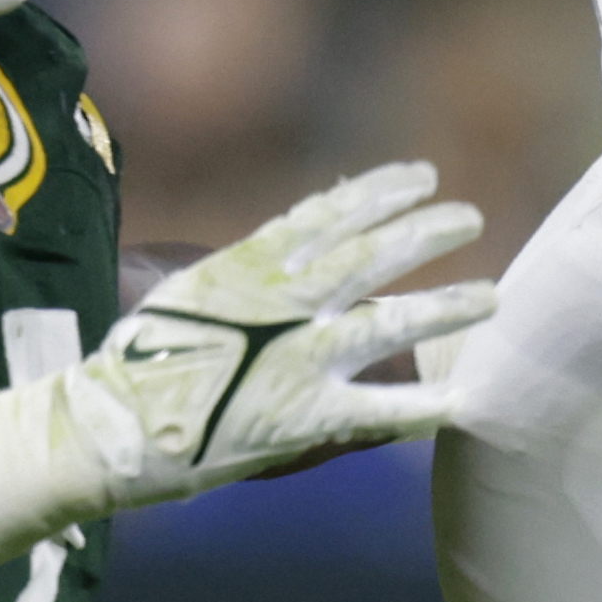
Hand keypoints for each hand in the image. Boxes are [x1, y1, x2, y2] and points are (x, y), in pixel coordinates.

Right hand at [0, 163, 494, 571]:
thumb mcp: (191, 290)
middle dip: (426, 232)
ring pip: (389, 321)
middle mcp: (284, 303)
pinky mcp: (305, 418)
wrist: (112, 427)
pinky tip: (462, 400)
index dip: (380, 190)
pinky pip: (379, 410)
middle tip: (470, 217)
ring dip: (445, 305)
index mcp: (252, 265)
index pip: (330, 213)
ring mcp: (299, 359)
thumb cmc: (142, 359)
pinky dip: (423, 405)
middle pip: (372, 255)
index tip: (421, 175)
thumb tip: (294, 241)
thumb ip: (249, 268)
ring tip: (490, 296)